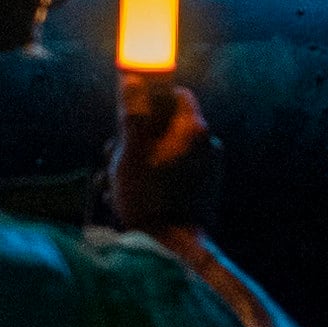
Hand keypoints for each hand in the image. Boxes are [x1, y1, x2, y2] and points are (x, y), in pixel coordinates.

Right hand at [109, 76, 221, 235]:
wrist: (174, 247)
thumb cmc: (149, 198)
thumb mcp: (131, 153)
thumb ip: (133, 114)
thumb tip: (132, 79)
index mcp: (194, 129)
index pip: (177, 93)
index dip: (152, 98)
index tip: (130, 113)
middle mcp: (209, 145)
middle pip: (170, 124)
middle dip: (141, 136)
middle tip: (116, 157)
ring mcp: (211, 169)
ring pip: (171, 150)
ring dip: (146, 159)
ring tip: (122, 182)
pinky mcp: (206, 189)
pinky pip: (179, 171)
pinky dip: (160, 177)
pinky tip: (139, 195)